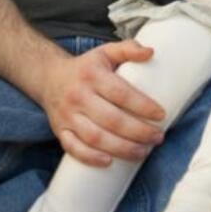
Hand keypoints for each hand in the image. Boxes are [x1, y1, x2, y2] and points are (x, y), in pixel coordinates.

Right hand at [39, 39, 166, 166]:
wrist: (49, 77)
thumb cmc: (86, 68)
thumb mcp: (106, 52)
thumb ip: (128, 49)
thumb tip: (151, 52)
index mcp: (92, 76)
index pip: (121, 93)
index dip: (143, 106)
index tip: (161, 115)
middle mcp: (79, 96)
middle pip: (111, 120)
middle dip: (138, 132)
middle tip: (158, 137)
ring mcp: (67, 116)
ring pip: (95, 138)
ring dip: (121, 148)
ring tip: (142, 152)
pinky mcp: (60, 131)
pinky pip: (73, 148)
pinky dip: (90, 158)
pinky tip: (109, 162)